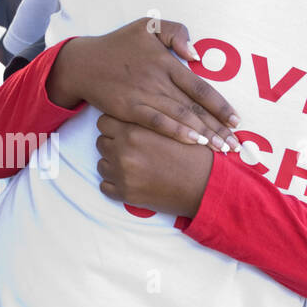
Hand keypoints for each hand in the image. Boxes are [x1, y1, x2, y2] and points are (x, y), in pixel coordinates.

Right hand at [48, 16, 241, 150]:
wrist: (84, 63)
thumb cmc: (118, 45)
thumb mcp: (148, 25)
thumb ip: (176, 32)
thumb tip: (195, 55)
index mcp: (167, 62)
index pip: (200, 87)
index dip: (220, 105)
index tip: (237, 121)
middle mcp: (159, 80)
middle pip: (195, 107)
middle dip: (218, 128)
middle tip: (236, 145)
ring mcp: (144, 96)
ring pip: (181, 117)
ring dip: (204, 134)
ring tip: (221, 148)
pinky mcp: (129, 109)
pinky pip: (157, 123)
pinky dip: (177, 132)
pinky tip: (193, 142)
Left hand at [95, 114, 214, 217]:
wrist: (206, 184)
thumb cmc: (194, 153)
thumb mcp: (171, 126)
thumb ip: (148, 119)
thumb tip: (134, 112)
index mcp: (134, 130)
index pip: (104, 121)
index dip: (115, 125)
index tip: (125, 130)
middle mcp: (123, 151)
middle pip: (101, 141)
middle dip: (113, 144)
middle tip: (131, 149)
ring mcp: (122, 174)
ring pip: (101, 164)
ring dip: (113, 165)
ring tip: (133, 166)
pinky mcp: (125, 194)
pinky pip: (105, 187)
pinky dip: (114, 184)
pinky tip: (131, 181)